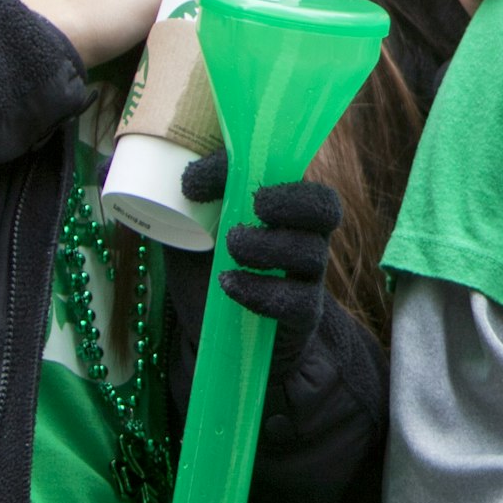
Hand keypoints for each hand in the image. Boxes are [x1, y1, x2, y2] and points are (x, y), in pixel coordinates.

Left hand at [180, 151, 343, 327]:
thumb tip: (177, 178)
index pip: (292, 172)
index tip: (196, 181)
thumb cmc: (211, 275)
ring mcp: (308, 278)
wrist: (225, 338)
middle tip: (255, 205)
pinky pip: (298, 301)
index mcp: (282, 209)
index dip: (251, 164)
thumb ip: (187, 208)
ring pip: (311, 252)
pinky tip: (229, 284)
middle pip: (325, 207)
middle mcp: (305, 237)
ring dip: (266, 246)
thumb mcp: (192, 237)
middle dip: (289, 200)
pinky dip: (260, 290)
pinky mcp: (303, 316)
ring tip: (230, 248)